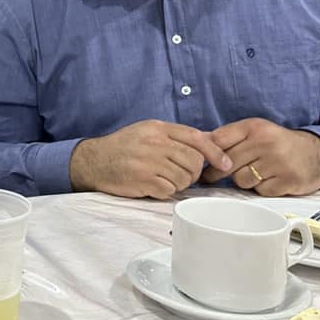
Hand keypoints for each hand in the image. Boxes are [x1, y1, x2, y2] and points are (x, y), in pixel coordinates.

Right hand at [70, 119, 232, 198]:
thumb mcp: (147, 131)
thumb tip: (210, 141)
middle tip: (181, 175)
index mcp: (157, 128)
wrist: (93, 161)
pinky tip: (154, 186)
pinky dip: (165, 191)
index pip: (196, 137)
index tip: (225, 164)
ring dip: (179, 183)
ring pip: (184, 178)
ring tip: (165, 180)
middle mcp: (154, 143)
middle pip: (194, 160)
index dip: (215, 152)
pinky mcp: (143, 180)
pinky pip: (169, 190)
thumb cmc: (123, 147)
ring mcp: (148, 161)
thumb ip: (175, 136)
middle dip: (193, 172)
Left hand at [200, 118, 319, 194]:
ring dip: (243, 180)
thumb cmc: (275, 143)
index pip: (218, 140)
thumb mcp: (253, 131)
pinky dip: (260, 189)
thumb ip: (227, 137)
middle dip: (217, 172)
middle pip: (227, 164)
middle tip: (210, 177)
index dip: (205, 154)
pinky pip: (259, 191)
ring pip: (241, 180)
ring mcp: (278, 162)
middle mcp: (266, 142)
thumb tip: (196, 145)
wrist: (314, 154)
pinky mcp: (288, 181)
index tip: (198, 162)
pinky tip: (269, 180)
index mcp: (254, 127)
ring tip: (254, 173)